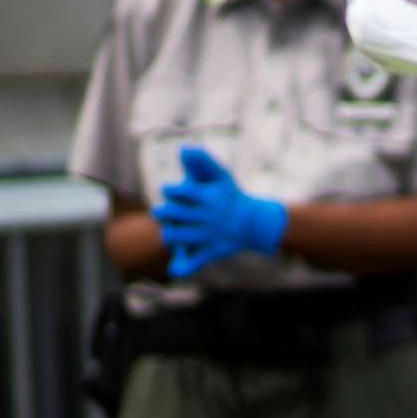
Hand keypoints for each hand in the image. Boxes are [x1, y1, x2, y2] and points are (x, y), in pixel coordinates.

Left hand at [152, 146, 287, 279]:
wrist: (252, 222)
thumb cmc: (230, 195)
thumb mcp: (220, 175)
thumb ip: (202, 161)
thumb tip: (184, 149)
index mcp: (208, 197)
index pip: (179, 192)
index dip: (171, 191)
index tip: (170, 191)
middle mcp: (208, 216)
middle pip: (172, 214)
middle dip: (164, 212)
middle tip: (164, 212)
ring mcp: (209, 235)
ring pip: (176, 236)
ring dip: (169, 233)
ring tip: (171, 230)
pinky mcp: (212, 251)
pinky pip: (195, 260)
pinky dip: (185, 266)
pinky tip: (175, 269)